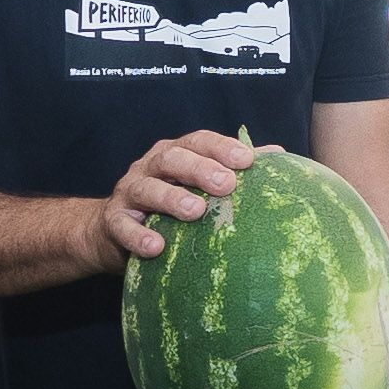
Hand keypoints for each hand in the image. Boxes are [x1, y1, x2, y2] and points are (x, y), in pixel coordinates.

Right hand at [83, 131, 256, 267]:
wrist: (110, 230)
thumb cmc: (166, 205)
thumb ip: (231, 168)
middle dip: (200, 169)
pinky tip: (157, 247)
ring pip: (147, 189)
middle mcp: (149, 167)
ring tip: (196, 211)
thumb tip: (278, 153)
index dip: (221, 147)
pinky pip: (123, 227)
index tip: (247, 159)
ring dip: (171, 198)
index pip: (198, 141)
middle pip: (172, 159)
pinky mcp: (113, 221)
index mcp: (174, 154)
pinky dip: (139, 236)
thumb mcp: (195, 184)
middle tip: (227, 184)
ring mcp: (129, 192)